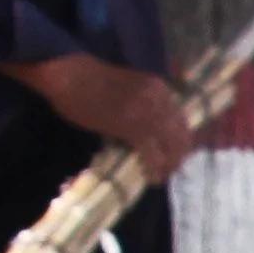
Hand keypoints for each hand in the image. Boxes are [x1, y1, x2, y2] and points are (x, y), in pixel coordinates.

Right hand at [16, 52, 194, 180]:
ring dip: (168, 166)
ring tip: (159, 176)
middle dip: (178, 157)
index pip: (182, 120)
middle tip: (168, 170)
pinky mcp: (132, 128)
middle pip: (182, 136)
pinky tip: (150, 177)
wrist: (71, 75)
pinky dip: (154, 169)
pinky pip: (152, 154)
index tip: (174, 155)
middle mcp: (160, 99)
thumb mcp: (131, 86)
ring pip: (171, 147)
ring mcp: (148, 113)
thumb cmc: (92, 80)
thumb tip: (153, 131)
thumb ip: (147, 104)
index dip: (181, 142)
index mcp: (160, 88)